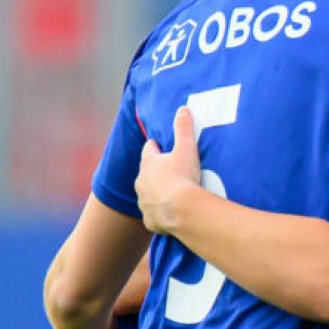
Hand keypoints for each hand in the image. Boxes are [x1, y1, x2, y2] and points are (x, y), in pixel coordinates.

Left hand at [136, 107, 202, 234]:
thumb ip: (184, 128)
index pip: (149, 150)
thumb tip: (183, 109)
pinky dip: (160, 213)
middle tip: (168, 171)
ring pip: (147, 195)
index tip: (158, 145)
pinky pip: (153, 215)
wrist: (181, 210)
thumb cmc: (183, 177)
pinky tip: (170, 214)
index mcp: (149, 163)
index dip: (154, 147)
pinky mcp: (150, 219)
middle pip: (145, 173)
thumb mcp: (186, 148)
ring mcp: (144, 202)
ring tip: (170, 194)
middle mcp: (141, 182)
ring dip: (156, 193)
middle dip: (154, 172)